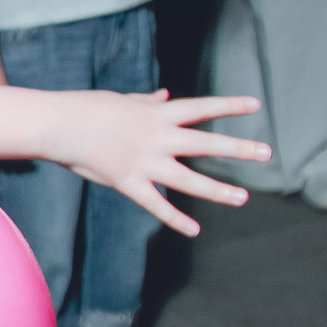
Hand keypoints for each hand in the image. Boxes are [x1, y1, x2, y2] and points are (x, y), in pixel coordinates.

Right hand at [53, 90, 271, 233]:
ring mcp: (145, 162)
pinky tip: (194, 231)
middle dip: (237, 148)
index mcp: (157, 114)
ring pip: (189, 180)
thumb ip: (148, 102)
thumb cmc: (88, 109)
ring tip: (243, 198)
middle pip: (205, 143)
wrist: (60, 126)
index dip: (229, 105)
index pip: (201, 107)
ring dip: (218, 190)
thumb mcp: (123, 101)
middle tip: (266, 153)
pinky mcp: (129, 183)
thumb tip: (164, 96)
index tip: (255, 105)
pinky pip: (156, 205)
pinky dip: (175, 219)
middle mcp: (157, 137)